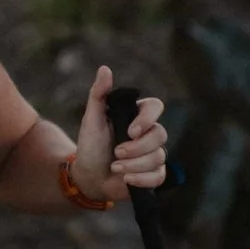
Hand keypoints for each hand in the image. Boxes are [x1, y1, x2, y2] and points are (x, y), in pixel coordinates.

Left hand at [72, 65, 166, 203]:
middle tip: (116, 153)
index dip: (147, 119)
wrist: (89, 177)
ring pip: (158, 157)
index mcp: (136, 116)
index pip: (156, 106)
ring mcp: (153, 153)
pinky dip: (141, 179)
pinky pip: (158, 176)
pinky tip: (126, 179)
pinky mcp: (154, 173)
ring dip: (133, 165)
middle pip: (160, 134)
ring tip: (115, 167)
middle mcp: (148, 133)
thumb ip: (98, 95)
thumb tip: (105, 69)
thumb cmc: (90, 146)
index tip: (130, 131)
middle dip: (136, 148)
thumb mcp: (91, 120)